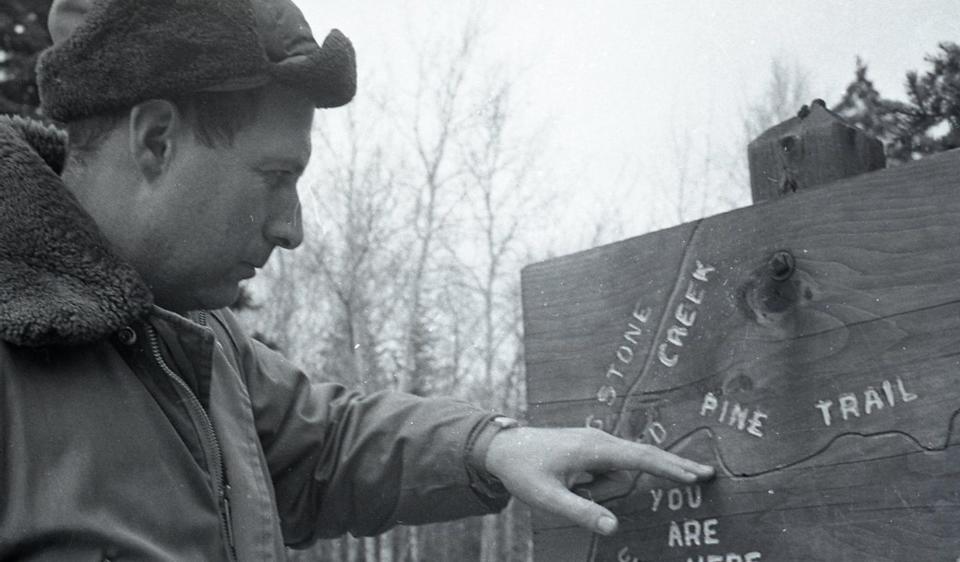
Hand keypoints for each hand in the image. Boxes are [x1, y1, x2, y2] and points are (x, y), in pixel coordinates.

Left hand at [483, 426, 713, 535]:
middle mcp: (599, 441)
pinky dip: (598, 486)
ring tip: (567, 489)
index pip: (640, 458)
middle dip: (672, 466)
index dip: (670, 467)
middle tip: (708, 474)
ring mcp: (595, 443)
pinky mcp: (590, 449)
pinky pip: (606, 473)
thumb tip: (614, 528)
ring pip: (617, 475)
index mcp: (593, 448)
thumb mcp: (547, 499)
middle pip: (643, 458)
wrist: (502, 448)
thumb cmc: (523, 471)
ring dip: (600, 491)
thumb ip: (581, 513)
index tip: (696, 474)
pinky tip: (571, 486)